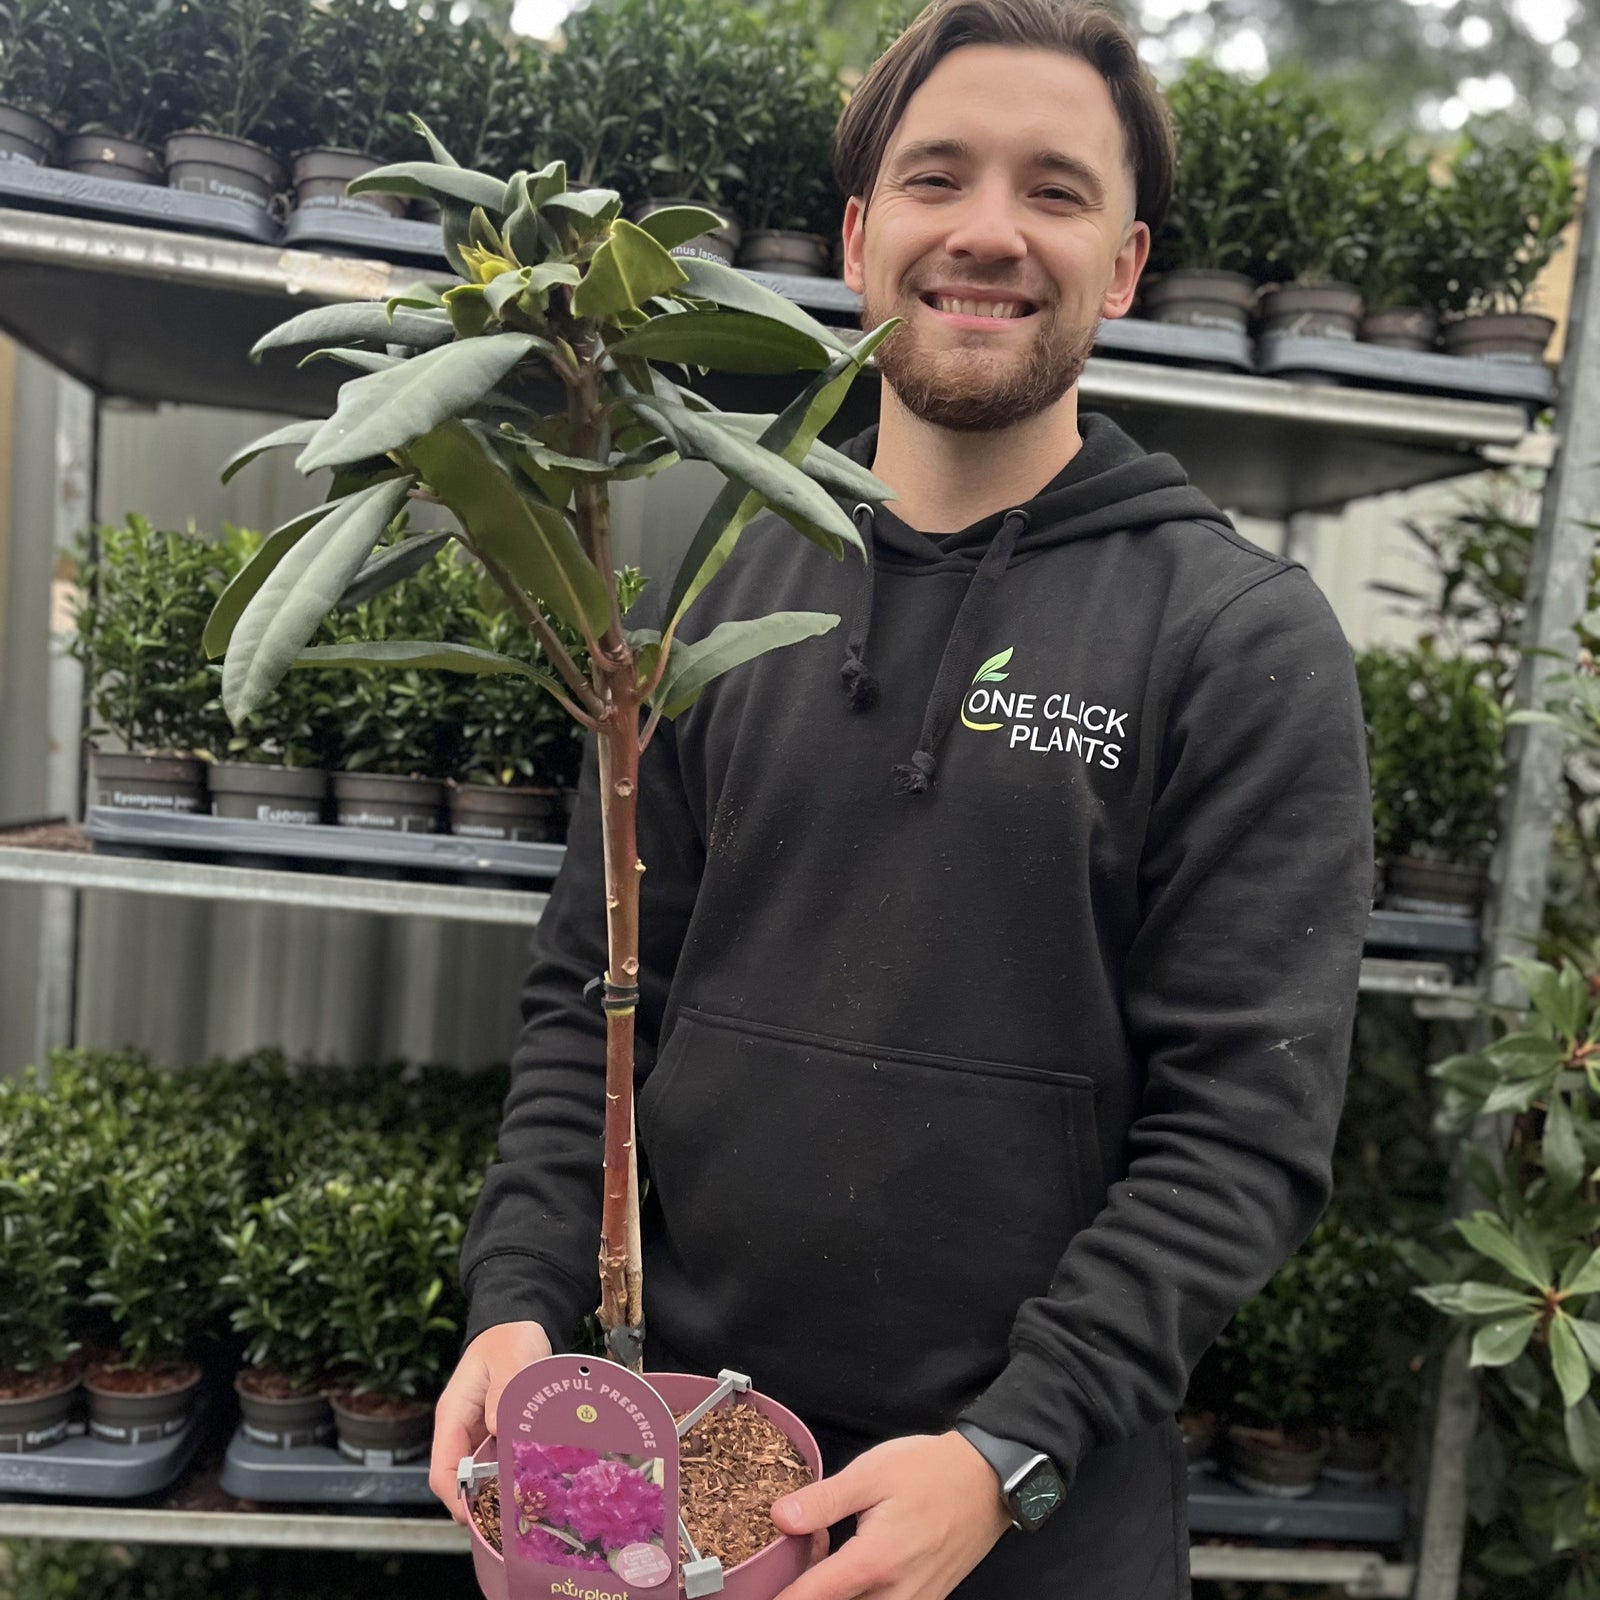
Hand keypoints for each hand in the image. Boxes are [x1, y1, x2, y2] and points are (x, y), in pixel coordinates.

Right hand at [428, 1320, 552, 1520]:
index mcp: (453, 1414)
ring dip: (498, 1491)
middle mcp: (461, 1430)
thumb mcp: (509, 1356)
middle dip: (481, 1501)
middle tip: (512, 1516)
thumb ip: (503, 1388)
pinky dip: (511, 1476)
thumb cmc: (510, 1338)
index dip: (457, 1497)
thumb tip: (496, 1427)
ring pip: (480, 1476)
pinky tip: (534, 1482)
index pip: (443, 1468)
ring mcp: (479, 1434)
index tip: (479, 1515)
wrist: (518, 1325)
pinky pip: (499, 1464)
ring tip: (526, 1504)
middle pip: (460, 1480)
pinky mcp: (497, 1435)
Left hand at [768, 1432, 1011, 1599]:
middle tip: (800, 1560)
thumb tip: (779, 1518)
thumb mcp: (872, 1473)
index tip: (760, 1594)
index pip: (811, 1598)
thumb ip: (824, 1500)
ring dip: (835, 1595)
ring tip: (825, 1559)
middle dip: (806, 1595)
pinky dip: (859, 1596)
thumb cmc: (931, 1472)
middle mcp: (894, 1596)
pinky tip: (855, 1564)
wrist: (987, 1482)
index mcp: (874, 1562)